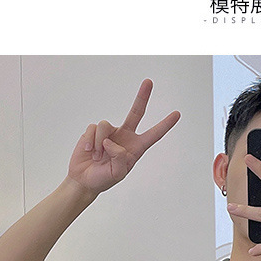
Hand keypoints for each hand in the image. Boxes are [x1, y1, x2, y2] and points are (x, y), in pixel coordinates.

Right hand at [67, 79, 179, 194]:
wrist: (84, 179)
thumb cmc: (103, 179)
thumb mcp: (117, 174)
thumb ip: (119, 157)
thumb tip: (111, 141)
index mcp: (136, 148)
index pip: (153, 134)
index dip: (165, 124)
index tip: (177, 114)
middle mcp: (125, 137)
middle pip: (136, 112)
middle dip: (142, 97)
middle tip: (149, 81)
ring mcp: (110, 132)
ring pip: (106, 125)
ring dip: (100, 143)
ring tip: (97, 156)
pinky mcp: (95, 131)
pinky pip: (94, 128)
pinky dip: (90, 141)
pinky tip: (89, 151)